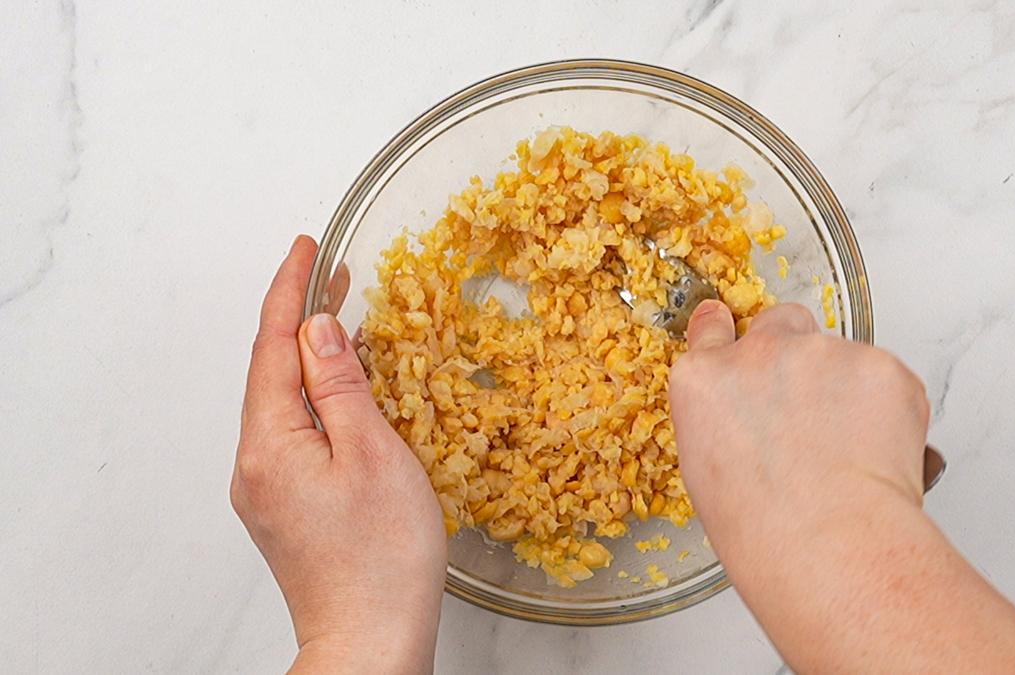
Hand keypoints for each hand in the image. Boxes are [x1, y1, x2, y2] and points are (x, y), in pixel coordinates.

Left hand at [231, 236, 445, 673]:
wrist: (370, 642)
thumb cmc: (381, 560)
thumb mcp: (372, 453)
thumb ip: (340, 384)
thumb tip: (316, 328)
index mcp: (271, 443)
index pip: (272, 346)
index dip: (289, 290)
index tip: (306, 247)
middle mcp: (255, 465)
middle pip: (270, 371)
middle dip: (299, 318)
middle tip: (332, 272)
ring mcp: (266, 490)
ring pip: (283, 402)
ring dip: (310, 357)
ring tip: (343, 320)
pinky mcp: (285, 508)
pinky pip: (294, 433)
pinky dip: (316, 398)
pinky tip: (344, 391)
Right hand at [669, 300, 1014, 672]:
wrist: (830, 544)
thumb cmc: (765, 532)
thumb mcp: (710, 476)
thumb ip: (728, 423)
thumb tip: (755, 422)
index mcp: (704, 381)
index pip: (712, 328)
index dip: (730, 333)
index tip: (737, 331)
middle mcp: (758, 353)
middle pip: (782, 324)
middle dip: (796, 354)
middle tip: (813, 407)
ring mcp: (821, 353)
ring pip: (840, 356)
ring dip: (847, 389)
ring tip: (851, 452)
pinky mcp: (879, 365)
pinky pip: (885, 379)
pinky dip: (888, 408)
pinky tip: (878, 453)